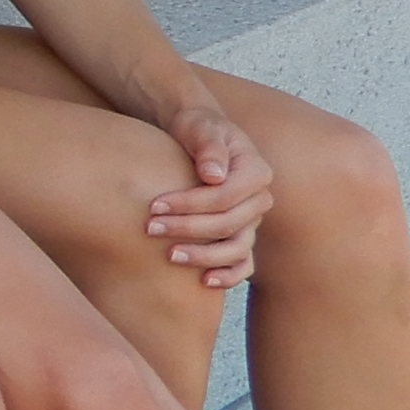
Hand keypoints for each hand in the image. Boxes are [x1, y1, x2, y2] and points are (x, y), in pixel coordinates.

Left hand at [145, 105, 273, 287]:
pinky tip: (203, 281)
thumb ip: (208, 146)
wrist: (196, 137)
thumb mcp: (200, 128)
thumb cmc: (196, 129)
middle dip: (188, 229)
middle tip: (150, 228)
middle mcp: (260, 198)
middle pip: (228, 223)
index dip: (189, 204)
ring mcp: (252, 220)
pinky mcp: (242, 235)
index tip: (153, 206)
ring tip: (170, 255)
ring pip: (236, 247)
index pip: (224, 197)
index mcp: (256, 171)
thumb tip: (213, 176)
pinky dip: (228, 275)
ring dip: (204, 256)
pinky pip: (244, 263)